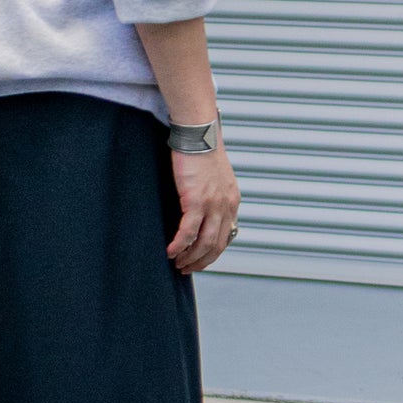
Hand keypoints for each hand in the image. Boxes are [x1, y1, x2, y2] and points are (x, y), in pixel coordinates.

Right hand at [167, 142, 239, 270]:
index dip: (212, 253)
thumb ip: (213, 193)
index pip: (226, 236)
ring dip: (190, 258)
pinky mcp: (196, 201)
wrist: (198, 134)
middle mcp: (226, 206)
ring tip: (177, 264)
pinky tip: (170, 251)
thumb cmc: (202, 150)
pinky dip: (179, 245)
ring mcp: (213, 205)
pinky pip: (188, 232)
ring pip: (204, 243)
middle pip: (217, 245)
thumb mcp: (215, 176)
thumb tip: (202, 206)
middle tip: (187, 268)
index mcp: (232, 201)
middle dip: (201, 261)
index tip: (200, 260)